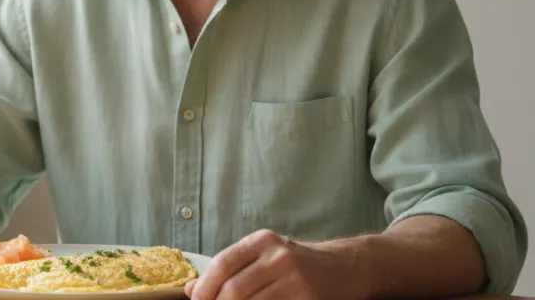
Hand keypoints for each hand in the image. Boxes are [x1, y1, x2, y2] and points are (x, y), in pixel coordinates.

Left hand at [185, 230, 361, 299]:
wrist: (344, 267)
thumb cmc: (297, 263)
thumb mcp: (264, 255)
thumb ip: (229, 268)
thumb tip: (190, 289)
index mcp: (262, 241)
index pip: (222, 263)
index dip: (205, 287)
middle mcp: (278, 256)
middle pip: (234, 289)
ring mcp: (295, 279)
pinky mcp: (307, 299)